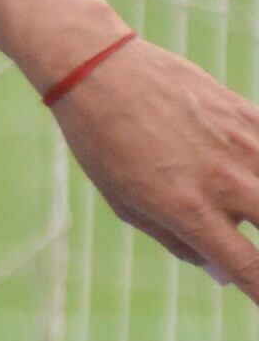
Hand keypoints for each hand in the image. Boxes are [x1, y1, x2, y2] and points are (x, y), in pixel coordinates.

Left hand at [50, 35, 258, 300]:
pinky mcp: (246, 113)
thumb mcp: (125, 203)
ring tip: (250, 207)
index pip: (250, 269)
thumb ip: (176, 240)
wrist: (96, 69)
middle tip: (258, 254)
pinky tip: (255, 174)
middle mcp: (223, 181)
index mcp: (188, 210)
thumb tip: (222, 271)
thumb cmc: (102, 141)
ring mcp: (240, 145)